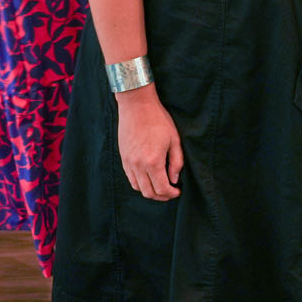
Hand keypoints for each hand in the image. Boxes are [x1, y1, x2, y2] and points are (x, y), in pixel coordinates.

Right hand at [116, 86, 182, 200]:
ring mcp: (129, 162)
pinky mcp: (123, 158)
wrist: (137, 106)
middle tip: (170, 192)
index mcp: (153, 161)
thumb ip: (176, 162)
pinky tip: (148, 177)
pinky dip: (140, 183)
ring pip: (138, 187)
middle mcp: (138, 165)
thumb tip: (174, 179)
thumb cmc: (158, 120)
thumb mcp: (174, 140)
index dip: (171, 194)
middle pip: (148, 192)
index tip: (177, 191)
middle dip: (161, 196)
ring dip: (149, 191)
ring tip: (160, 186)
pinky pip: (130, 178)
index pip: (162, 189)